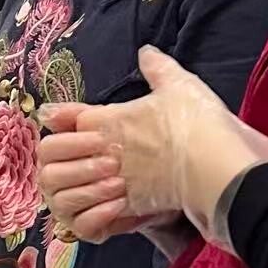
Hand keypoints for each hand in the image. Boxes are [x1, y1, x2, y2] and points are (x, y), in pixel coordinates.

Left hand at [39, 47, 267, 246]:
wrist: (214, 164)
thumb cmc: (196, 121)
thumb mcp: (179, 84)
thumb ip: (158, 68)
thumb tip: (146, 52)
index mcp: (111, 119)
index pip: (70, 119)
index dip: (61, 118)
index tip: (52, 118)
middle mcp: (105, 150)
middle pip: (58, 155)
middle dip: (58, 157)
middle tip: (65, 160)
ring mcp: (114, 180)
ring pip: (68, 188)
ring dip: (72, 187)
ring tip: (82, 187)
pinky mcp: (128, 205)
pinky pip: (94, 215)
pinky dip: (93, 214)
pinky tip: (102, 209)